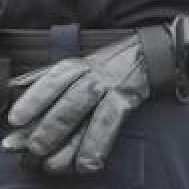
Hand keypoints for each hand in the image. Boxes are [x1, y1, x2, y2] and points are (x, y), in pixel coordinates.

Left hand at [2, 32, 157, 174]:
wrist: (138, 58)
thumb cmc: (97, 70)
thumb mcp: (69, 71)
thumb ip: (42, 91)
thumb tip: (19, 125)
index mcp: (73, 68)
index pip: (51, 82)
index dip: (33, 101)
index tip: (16, 120)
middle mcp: (92, 78)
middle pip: (70, 104)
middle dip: (49, 130)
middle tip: (33, 149)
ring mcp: (111, 91)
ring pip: (92, 119)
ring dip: (72, 145)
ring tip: (52, 164)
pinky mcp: (126, 104)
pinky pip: (110, 129)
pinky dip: (96, 149)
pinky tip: (84, 164)